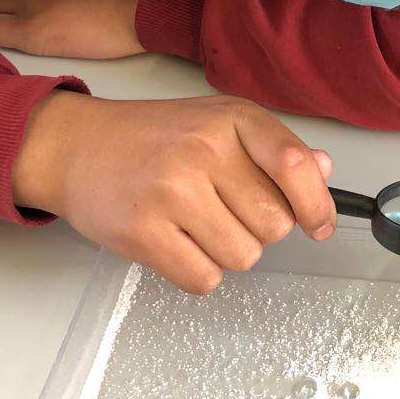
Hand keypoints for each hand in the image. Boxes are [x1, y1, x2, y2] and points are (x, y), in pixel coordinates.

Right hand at [14, 92, 337, 293]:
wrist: (76, 146)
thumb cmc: (155, 137)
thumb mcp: (219, 123)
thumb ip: (273, 148)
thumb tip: (323, 170)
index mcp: (232, 119)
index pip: (295, 166)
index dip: (317, 205)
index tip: (319, 226)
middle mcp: (204, 150)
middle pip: (275, 224)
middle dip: (260, 229)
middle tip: (225, 211)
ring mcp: (171, 191)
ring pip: (243, 256)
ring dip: (228, 252)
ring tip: (196, 224)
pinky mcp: (142, 232)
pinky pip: (204, 279)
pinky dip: (198, 271)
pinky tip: (177, 243)